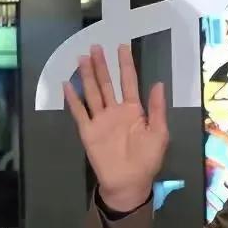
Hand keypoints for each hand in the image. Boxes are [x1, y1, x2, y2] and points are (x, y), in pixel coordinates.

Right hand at [64, 44, 168, 211]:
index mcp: (135, 111)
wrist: (130, 182)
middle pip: (108, 83)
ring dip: (88, 75)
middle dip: (103, 65)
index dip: (126, 65)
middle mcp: (116, 111)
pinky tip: (67, 84)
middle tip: (96, 46)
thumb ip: (157, 108)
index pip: (130, 82)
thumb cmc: (148, 159)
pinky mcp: (88, 131)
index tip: (122, 47)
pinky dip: (73, 98)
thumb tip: (158, 83)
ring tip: (82, 57)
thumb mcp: (159, 133)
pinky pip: (79, 112)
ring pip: (93, 92)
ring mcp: (101, 120)